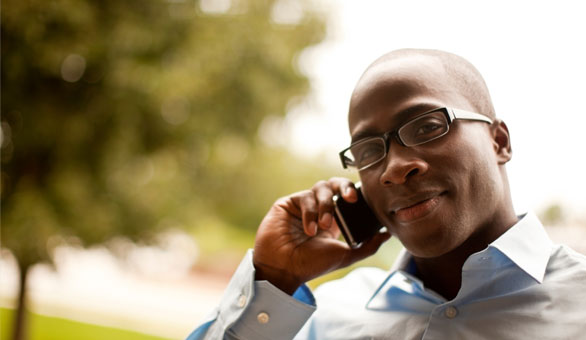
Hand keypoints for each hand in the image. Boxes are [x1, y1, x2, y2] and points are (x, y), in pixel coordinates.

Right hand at [253, 177, 390, 293]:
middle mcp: (318, 207)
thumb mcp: (345, 255)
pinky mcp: (288, 203)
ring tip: (324, 225)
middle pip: (334, 183)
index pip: (346, 195)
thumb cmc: (312, 265)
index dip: (355, 192)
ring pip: (321, 188)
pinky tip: (309, 230)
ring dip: (326, 205)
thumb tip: (387, 234)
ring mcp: (303, 204)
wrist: (285, 269)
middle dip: (345, 187)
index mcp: (333, 218)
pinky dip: (310, 212)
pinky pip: (304, 197)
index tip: (361, 200)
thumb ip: (368, 245)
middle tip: (351, 198)